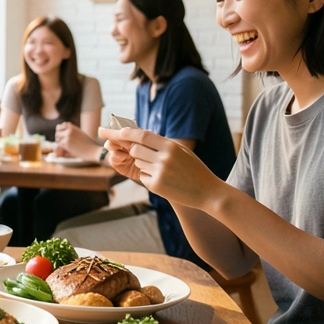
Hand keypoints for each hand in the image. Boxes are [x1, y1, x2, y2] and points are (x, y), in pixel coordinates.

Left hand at [55, 122, 98, 158]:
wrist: (92, 150)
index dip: (60, 130)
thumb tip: (62, 128)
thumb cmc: (87, 144)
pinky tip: (68, 149)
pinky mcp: (66, 143)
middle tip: (63, 143)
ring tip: (66, 146)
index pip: (61, 125)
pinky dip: (62, 147)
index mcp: (73, 127)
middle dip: (58, 137)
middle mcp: (70, 130)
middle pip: (57, 132)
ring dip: (60, 143)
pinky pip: (59, 144)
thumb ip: (72, 131)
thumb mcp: (80, 134)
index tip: (62, 136)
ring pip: (57, 138)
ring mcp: (68, 136)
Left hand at [98, 126, 220, 208]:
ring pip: (138, 163)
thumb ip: (161, 143)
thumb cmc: (194, 169)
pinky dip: (148, 176)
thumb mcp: (181, 151)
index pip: (141, 135)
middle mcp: (163, 158)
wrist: (207, 192)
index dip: (125, 132)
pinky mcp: (156, 186)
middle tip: (145, 154)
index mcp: (170, 146)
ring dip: (144, 163)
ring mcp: (159, 173)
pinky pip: (143, 176)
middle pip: (135, 149)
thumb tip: (138, 135)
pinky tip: (165, 180)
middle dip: (135, 150)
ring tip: (163, 169)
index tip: (115, 131)